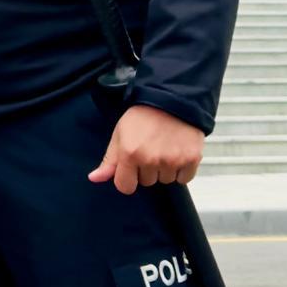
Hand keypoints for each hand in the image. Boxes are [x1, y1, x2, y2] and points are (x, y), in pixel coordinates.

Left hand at [89, 103, 205, 193]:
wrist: (172, 99)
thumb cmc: (143, 115)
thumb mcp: (120, 134)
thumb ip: (109, 160)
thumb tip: (95, 178)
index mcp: (130, 154)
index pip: (125, 187)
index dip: (127, 178)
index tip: (132, 168)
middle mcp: (151, 160)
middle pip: (147, 183)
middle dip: (147, 170)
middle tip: (150, 149)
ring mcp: (172, 161)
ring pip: (166, 180)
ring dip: (165, 169)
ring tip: (165, 147)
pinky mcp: (191, 159)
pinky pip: (184, 178)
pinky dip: (182, 169)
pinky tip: (177, 152)